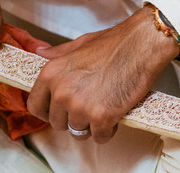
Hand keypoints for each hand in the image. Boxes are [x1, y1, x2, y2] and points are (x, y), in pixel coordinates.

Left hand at [28, 6, 177, 143]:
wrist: (143, 44)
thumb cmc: (116, 42)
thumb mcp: (81, 44)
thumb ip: (59, 53)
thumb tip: (41, 52)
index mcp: (51, 74)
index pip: (35, 106)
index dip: (49, 111)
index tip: (60, 111)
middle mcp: (62, 92)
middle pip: (58, 123)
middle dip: (73, 118)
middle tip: (91, 107)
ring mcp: (81, 107)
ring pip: (78, 131)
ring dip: (91, 125)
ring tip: (105, 110)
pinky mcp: (102, 117)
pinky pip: (99, 137)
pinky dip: (108, 131)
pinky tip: (116, 117)